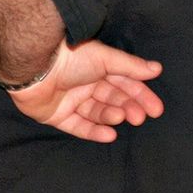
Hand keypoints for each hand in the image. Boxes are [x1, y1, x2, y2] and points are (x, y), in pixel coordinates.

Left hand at [6, 39, 163, 142]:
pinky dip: (93, 131)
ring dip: (110, 116)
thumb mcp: (105, 58)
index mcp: (96, 68)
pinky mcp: (56, 116)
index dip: (140, 96)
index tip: (156, 110)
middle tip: (139, 117)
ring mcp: (69, 100)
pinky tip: (109, 135)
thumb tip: (157, 69)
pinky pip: (78, 126)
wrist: (35, 66)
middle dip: (128, 107)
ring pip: (96, 113)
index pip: (123, 83)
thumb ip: (130, 66)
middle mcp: (84, 84)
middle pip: (111, 99)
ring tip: (120, 116)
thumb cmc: (71, 57)